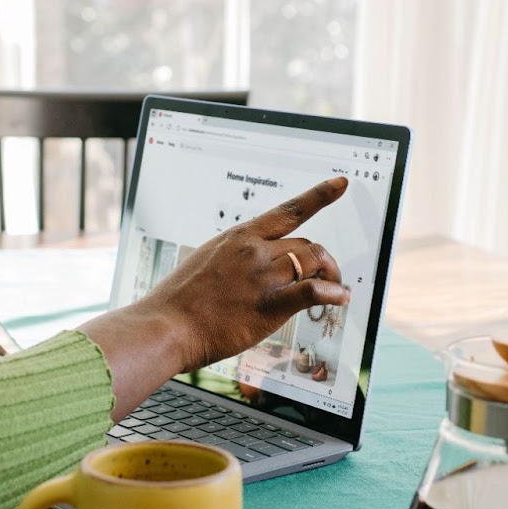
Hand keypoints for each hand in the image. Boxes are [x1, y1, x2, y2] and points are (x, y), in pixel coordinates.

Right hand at [79, 176, 349, 417]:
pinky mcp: (270, 304)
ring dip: (330, 275)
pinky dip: (333, 293)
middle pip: (307, 244)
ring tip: (334, 289)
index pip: (288, 210)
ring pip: (314, 262)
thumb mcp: (206, 261)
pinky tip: (338, 299)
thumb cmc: (179, 300)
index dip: (319, 196)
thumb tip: (250, 267)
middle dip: (324, 260)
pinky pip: (313, 290)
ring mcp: (263, 276)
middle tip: (329, 276)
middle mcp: (255, 250)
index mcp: (239, 236)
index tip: (340, 183)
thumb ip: (233, 259)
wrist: (167, 325)